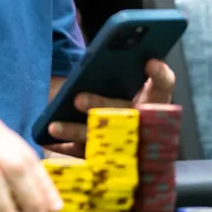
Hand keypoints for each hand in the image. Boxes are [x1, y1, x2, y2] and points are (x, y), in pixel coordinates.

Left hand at [44, 59, 175, 154]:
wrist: (127, 141)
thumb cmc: (123, 100)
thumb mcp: (129, 85)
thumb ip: (123, 70)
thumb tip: (115, 52)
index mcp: (154, 102)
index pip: (164, 85)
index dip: (160, 74)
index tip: (149, 60)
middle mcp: (144, 124)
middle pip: (124, 115)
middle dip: (100, 106)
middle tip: (78, 98)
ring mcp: (126, 145)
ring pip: (102, 139)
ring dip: (76, 132)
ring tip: (53, 125)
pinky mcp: (106, 159)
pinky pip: (84, 155)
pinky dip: (65, 148)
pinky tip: (48, 141)